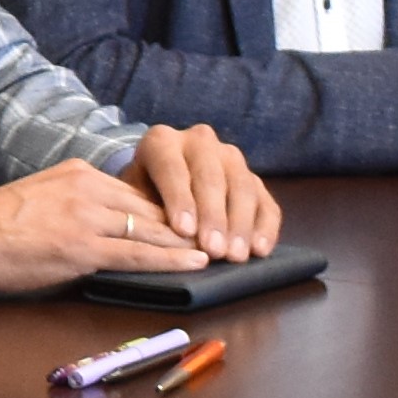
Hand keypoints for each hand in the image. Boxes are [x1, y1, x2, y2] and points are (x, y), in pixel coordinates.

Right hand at [0, 127, 267, 297]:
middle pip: (153, 207)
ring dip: (189, 242)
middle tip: (222, 234)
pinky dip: (171, 259)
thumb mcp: (41, 198)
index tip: (195, 220)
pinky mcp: (82, 247)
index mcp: (80, 173)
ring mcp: (87, 217)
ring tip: (218, 250)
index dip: (171, 210)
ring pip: (152, 228)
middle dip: (190, 223)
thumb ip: (76, 204)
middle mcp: (89, 188)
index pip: (137, 192)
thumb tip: (105, 226)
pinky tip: (193, 263)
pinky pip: (137, 253)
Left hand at [130, 122, 278, 260]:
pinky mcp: (254, 178)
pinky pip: (266, 201)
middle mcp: (200, 141)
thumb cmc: (139, 193)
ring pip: (242, 188)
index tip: (184, 230)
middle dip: (214, 217)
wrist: (158, 181)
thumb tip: (160, 240)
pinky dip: (265, 227)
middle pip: (211, 178)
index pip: (172, 168)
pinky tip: (261, 250)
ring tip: (236, 256)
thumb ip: (143, 210)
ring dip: (241, 225)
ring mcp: (231, 157)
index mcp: (162, 141)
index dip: (179, 200)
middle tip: (214, 250)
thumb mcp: (130, 197)